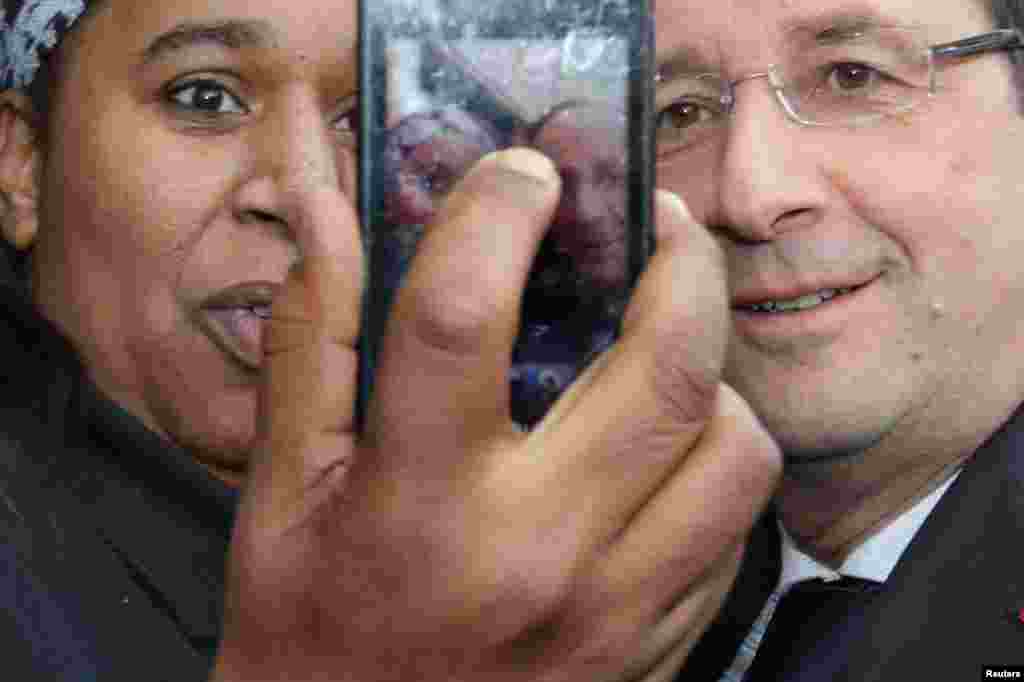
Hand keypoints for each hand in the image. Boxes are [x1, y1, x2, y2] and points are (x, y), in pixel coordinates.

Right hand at [213, 148, 780, 681]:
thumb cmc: (310, 638)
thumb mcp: (280, 495)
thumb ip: (313, 345)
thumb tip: (332, 215)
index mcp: (415, 504)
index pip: (457, 318)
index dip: (494, 216)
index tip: (520, 176)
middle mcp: (532, 553)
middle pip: (664, 370)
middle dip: (682, 264)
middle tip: (659, 224)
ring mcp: (612, 611)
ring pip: (733, 449)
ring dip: (713, 373)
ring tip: (667, 344)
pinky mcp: (653, 650)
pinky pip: (732, 530)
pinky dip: (713, 463)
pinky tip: (662, 448)